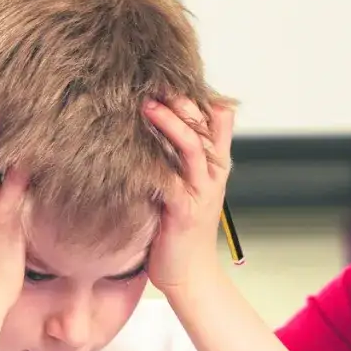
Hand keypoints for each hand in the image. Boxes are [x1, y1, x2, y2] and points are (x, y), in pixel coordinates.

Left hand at [141, 98, 233, 291]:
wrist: (189, 274)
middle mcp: (212, 173)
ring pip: (191, 146)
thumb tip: (151, 125)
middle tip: (155, 79)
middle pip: (207, 123)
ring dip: (171, 123)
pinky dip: (153, 164)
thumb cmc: (180, 230)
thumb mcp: (185, 186)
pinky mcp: (184, 210)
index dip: (197, 94)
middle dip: (182, 99)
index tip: (169, 75)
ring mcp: (201, 190)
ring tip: (147, 105)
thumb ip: (175, 158)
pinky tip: (133, 152)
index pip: (217, 117)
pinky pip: (171, 180)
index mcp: (214, 164)